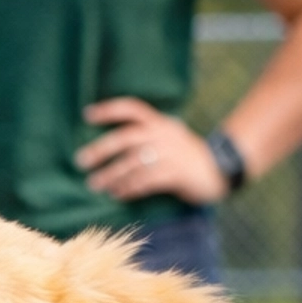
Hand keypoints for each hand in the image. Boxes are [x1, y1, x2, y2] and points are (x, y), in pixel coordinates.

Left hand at [74, 98, 230, 205]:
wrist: (220, 169)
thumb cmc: (186, 155)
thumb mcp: (170, 136)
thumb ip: (147, 135)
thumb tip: (110, 146)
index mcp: (160, 123)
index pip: (132, 108)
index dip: (109, 110)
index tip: (87, 115)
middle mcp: (163, 134)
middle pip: (126, 138)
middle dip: (101, 149)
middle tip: (81, 161)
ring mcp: (170, 154)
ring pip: (133, 164)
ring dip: (111, 175)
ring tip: (95, 184)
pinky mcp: (176, 174)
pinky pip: (146, 182)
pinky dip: (129, 188)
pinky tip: (118, 194)